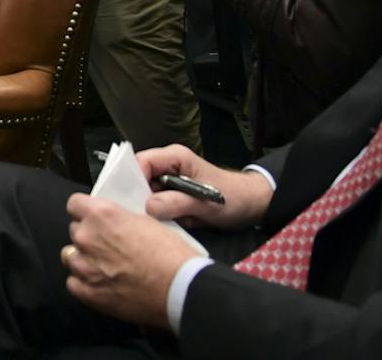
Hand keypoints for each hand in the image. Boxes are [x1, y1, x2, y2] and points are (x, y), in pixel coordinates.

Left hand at [61, 194, 200, 329]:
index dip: (84, 211)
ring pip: (70, 256)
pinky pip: (73, 282)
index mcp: (101, 214)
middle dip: (89, 236)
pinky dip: (85, 283)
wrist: (180, 289)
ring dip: (84, 259)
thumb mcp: (147, 221)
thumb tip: (113, 221)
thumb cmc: (171, 255)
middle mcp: (87, 237)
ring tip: (105, 266)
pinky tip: (102, 283)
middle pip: (74, 230)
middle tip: (108, 246)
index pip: (74, 204)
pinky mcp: (87, 292)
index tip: (91, 217)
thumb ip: (120, 218)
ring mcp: (84, 265)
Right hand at [137, 145, 273, 229]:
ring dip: (151, 211)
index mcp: (174, 157)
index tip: (131, 201)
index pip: (141, 162)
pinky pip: (156, 207)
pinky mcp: (171, 198)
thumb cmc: (232, 197)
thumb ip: (176, 202)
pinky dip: (161, 218)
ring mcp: (168, 183)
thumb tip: (148, 207)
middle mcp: (167, 168)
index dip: (132, 179)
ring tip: (160, 222)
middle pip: (139, 179)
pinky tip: (170, 225)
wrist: (250, 206)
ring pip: (146, 196)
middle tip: (140, 217)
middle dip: (139, 199)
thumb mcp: (205, 201)